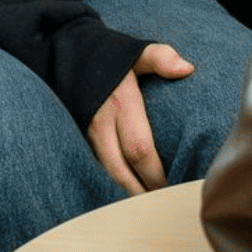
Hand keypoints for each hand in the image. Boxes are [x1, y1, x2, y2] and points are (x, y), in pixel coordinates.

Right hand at [86, 43, 194, 195]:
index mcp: (121, 104)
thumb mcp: (134, 51)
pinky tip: (128, 186)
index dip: (156, 173)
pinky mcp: (81, 134)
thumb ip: (160, 57)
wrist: (65, 49)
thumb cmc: (107, 53)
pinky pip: (97, 163)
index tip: (173, 184)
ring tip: (147, 201)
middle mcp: (102, 123)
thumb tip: (187, 68)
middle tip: (162, 201)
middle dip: (142, 190)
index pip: (140, 150)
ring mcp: (89, 130)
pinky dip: (114, 178)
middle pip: (122, 169)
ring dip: (126, 190)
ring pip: (107, 171)